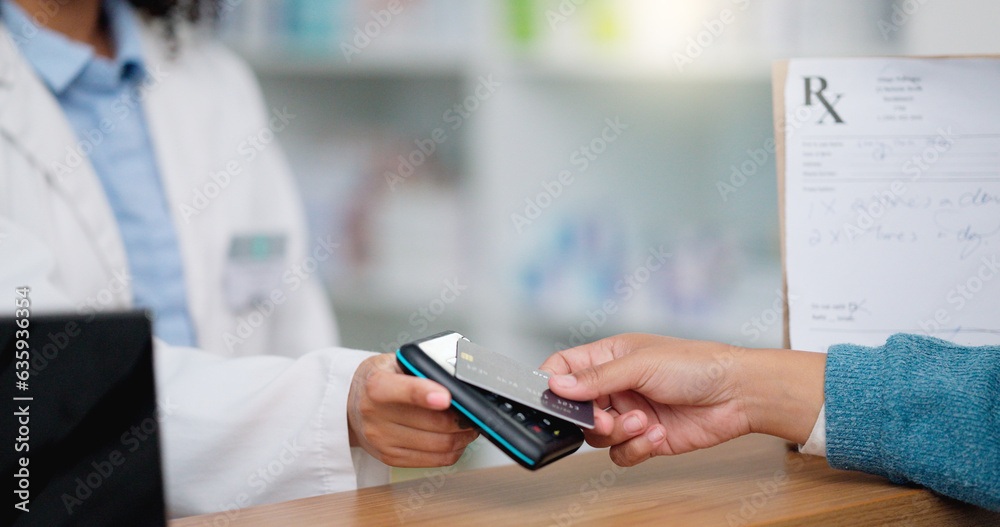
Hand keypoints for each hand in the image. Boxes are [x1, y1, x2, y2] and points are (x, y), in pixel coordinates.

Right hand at [347, 353, 478, 466]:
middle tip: (474, 412)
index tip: (446, 397)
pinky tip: (456, 439)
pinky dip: (453, 451)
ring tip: (468, 426)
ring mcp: (381, 439)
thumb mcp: (393, 362)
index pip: (403, 390)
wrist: (349, 403)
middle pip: (432, 423)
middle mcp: (375, 414)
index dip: (426, 394)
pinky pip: (433, 460)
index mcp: (376, 385)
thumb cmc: (379, 379)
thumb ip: (420, 368)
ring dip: (462, 437)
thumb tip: (456, 380)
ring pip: (438, 444)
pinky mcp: (390, 457)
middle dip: (462, 419)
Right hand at [540, 334, 824, 466]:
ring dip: (619, 432)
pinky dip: (635, 448)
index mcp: (608, 357)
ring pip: (597, 436)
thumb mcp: (641, 364)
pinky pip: (620, 454)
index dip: (552, 383)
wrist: (738, 394)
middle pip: (577, 409)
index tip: (553, 399)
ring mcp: (629, 412)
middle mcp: (615, 385)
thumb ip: (596, 378)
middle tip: (606, 419)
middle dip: (591, 418)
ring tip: (644, 421)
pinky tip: (657, 434)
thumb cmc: (697, 364)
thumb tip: (556, 385)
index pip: (563, 368)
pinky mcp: (645, 438)